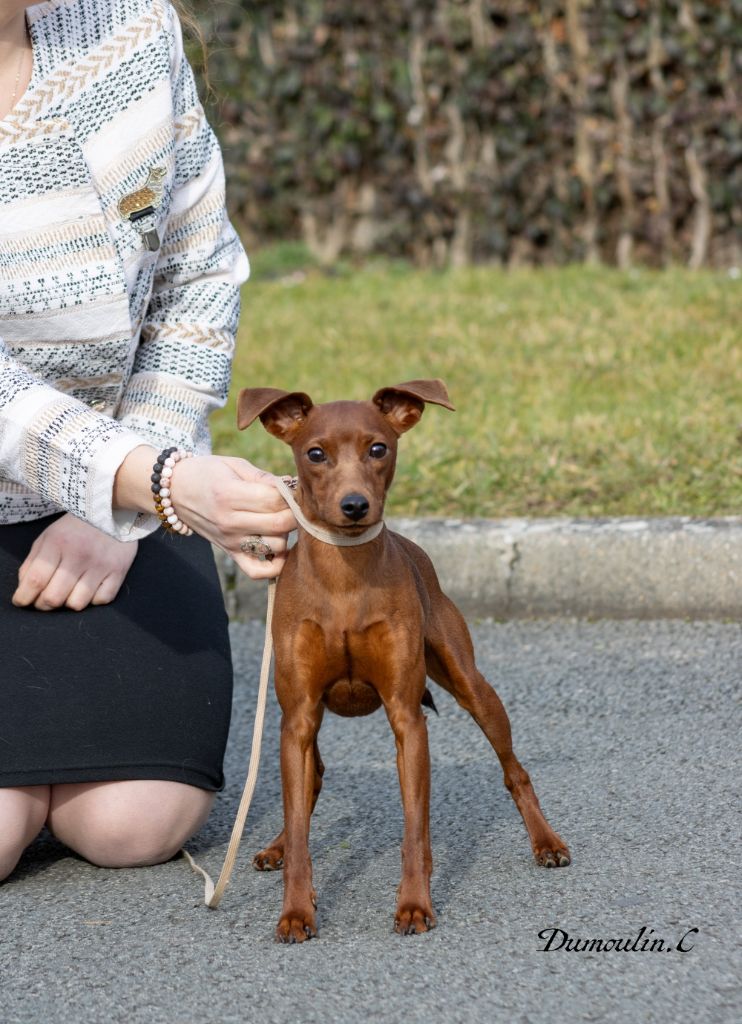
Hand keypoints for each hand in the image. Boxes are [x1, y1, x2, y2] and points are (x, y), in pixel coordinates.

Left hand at [12, 513, 137, 611]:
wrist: (112, 512)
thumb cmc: (75, 528)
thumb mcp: (48, 537)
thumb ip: (32, 562)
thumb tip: (25, 589)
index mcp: (57, 543)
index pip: (35, 580)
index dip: (24, 597)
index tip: (22, 601)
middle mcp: (79, 555)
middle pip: (54, 597)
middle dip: (44, 604)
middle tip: (44, 600)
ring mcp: (100, 565)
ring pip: (77, 604)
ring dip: (69, 603)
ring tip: (69, 592)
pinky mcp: (118, 571)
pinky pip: (101, 600)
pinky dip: (93, 599)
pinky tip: (90, 588)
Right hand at [112, 447, 296, 579]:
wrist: (173, 491)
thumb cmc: (207, 473)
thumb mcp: (234, 465)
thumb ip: (264, 477)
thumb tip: (293, 486)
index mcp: (230, 494)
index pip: (275, 499)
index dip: (290, 493)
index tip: (292, 488)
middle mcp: (229, 521)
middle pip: (280, 524)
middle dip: (294, 512)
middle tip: (293, 504)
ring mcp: (230, 541)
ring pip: (276, 546)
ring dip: (286, 533)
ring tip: (280, 520)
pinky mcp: (230, 553)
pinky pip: (258, 572)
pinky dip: (275, 566)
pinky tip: (279, 549)